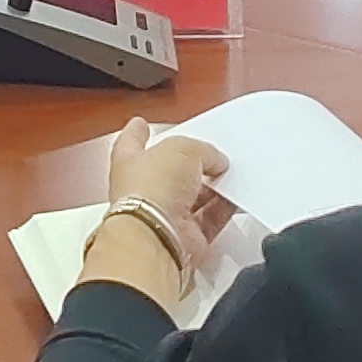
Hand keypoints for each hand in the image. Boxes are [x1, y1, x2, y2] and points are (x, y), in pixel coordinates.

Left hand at [106, 117, 229, 245]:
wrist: (156, 234)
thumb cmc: (150, 190)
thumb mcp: (182, 148)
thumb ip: (202, 150)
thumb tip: (215, 161)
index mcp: (129, 163)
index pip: (132, 142)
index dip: (137, 133)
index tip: (140, 124)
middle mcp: (144, 191)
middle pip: (169, 173)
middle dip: (189, 164)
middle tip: (207, 155)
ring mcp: (164, 215)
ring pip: (192, 198)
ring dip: (210, 189)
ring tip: (225, 176)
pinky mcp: (185, 237)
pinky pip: (208, 220)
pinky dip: (222, 210)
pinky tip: (231, 200)